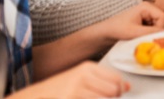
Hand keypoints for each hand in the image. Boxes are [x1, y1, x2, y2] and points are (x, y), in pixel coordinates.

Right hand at [11, 62, 128, 97]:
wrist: (36, 96)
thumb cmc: (60, 90)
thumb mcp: (82, 79)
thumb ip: (105, 81)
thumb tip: (127, 87)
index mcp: (88, 67)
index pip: (116, 78)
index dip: (120, 90)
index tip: (118, 94)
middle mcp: (82, 76)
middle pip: (113, 91)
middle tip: (102, 98)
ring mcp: (75, 89)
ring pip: (104, 98)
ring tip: (88, 97)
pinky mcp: (70, 97)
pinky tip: (82, 98)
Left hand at [102, 2, 163, 41]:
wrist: (106, 32)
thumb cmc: (117, 30)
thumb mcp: (134, 32)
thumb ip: (150, 32)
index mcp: (146, 7)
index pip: (163, 17)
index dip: (160, 28)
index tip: (151, 36)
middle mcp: (148, 8)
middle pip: (162, 21)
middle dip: (156, 30)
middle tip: (145, 36)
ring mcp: (146, 14)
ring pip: (158, 25)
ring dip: (152, 32)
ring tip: (141, 36)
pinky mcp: (144, 21)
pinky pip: (153, 28)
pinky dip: (149, 33)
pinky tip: (140, 36)